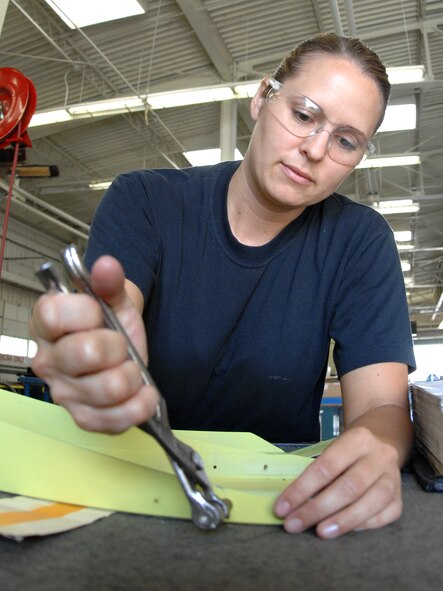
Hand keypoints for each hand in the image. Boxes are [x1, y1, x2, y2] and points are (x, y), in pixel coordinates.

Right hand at [31, 255, 158, 432]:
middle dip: (116, 344)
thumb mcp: (114, 296)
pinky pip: (112, 420)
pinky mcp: (85, 418)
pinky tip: (144, 394)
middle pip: (84, 354)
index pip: (54, 316)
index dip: (85, 312)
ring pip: (105, 388)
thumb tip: (106, 266)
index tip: (99, 312)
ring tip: (132, 368)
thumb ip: (109, 281)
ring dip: (131, 375)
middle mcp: (48, 360)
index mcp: (46, 324)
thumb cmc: (110, 321)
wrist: (123, 347)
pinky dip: (137, 407)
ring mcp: (65, 393)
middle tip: (120, 343)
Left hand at [273, 426, 401, 537]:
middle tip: (293, 524)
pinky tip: (342, 530)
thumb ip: (317, 472)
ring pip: (370, 503)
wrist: (382, 440)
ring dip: (342, 521)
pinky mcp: (400, 498)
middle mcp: (379, 457)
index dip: (302, 490)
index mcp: (357, 439)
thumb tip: (292, 502)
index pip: (326, 467)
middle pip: (348, 487)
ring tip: (319, 532)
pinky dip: (362, 525)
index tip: (282, 508)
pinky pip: (383, 516)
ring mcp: (393, 478)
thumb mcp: (332, 449)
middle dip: (317, 509)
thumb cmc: (348, 450)